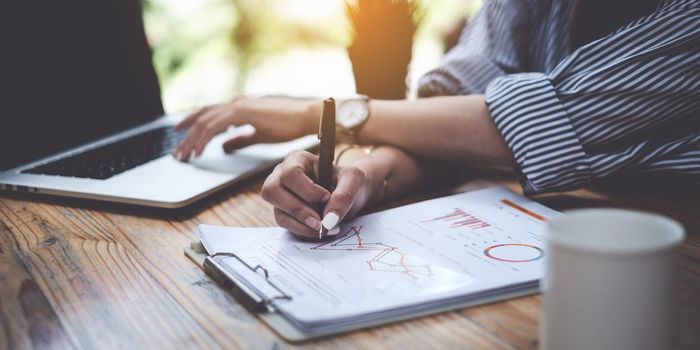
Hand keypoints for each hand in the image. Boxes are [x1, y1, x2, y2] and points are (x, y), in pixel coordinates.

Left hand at [172, 97, 319, 160]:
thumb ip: (239, 140)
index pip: (208, 114)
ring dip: (191, 139)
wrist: (304, 117)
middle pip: (202, 117)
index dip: (192, 125)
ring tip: (184, 155)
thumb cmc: (287, 125)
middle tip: (177, 152)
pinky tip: (199, 151)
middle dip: (186, 135)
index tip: (182, 138)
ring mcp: (238, 106)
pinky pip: (215, 126)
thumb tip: (223, 148)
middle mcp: (235, 103)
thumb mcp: (258, 135)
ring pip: (204, 121)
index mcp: (239, 107)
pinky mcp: (242, 112)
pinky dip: (204, 139)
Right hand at [260, 150, 375, 238]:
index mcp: (297, 159)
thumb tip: (329, 219)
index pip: (290, 173)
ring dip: (301, 224)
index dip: (307, 189)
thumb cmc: (349, 181)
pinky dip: (302, 231)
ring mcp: (280, 195)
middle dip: (298, 210)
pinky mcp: (283, 212)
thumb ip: (344, 196)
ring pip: (278, 212)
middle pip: (272, 191)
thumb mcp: (354, 180)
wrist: (351, 194)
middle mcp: (282, 175)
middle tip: (320, 222)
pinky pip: (285, 225)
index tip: (326, 197)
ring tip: (323, 228)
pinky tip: (318, 231)